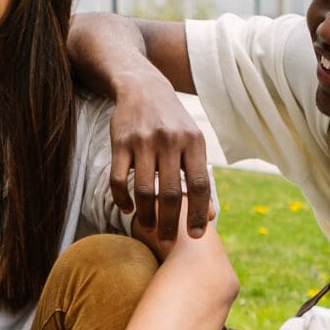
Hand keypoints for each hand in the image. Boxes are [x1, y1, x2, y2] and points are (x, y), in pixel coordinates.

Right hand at [109, 71, 213, 241]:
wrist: (143, 88)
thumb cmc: (173, 122)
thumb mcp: (193, 141)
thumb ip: (199, 176)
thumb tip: (210, 216)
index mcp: (194, 142)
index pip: (200, 185)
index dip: (199, 214)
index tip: (196, 236)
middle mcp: (170, 141)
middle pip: (171, 193)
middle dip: (171, 223)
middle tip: (168, 241)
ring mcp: (144, 141)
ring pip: (145, 190)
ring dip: (146, 216)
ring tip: (148, 227)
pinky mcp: (120, 143)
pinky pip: (119, 180)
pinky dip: (123, 200)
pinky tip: (128, 209)